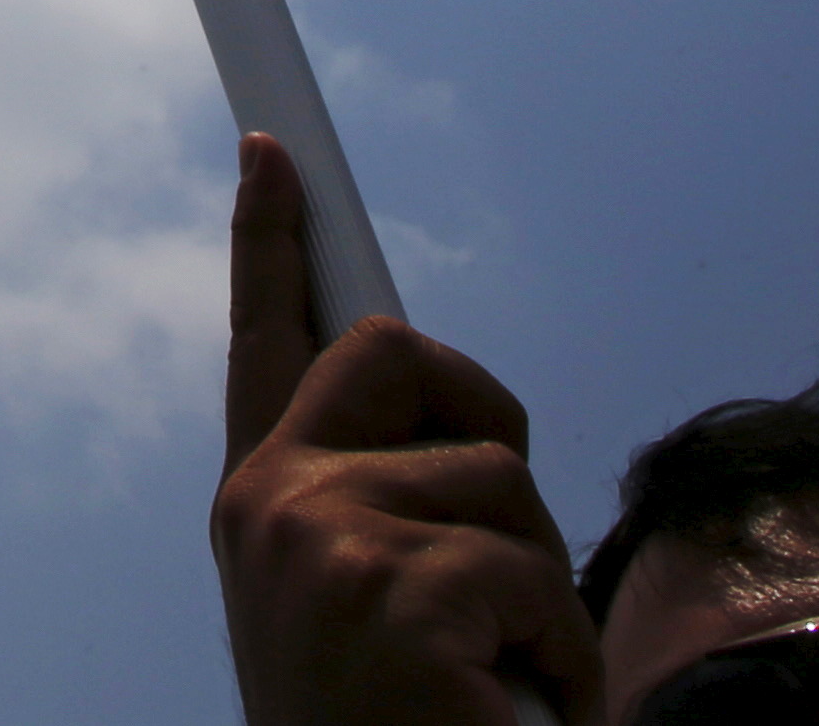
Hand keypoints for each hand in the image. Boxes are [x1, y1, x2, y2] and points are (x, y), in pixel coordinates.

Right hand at [212, 133, 604, 725]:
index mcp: (261, 513)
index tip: (272, 148)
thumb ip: (381, 506)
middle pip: (397, 353)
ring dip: (537, 589)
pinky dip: (557, 658)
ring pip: (499, 478)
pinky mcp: (388, 585)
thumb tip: (456, 428)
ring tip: (497, 681)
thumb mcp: (369, 605)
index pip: (266, 343)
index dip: (269, 239)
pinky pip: (535, 574)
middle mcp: (268, 507)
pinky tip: (508, 711)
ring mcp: (318, 538)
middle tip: (495, 549)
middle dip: (479, 415)